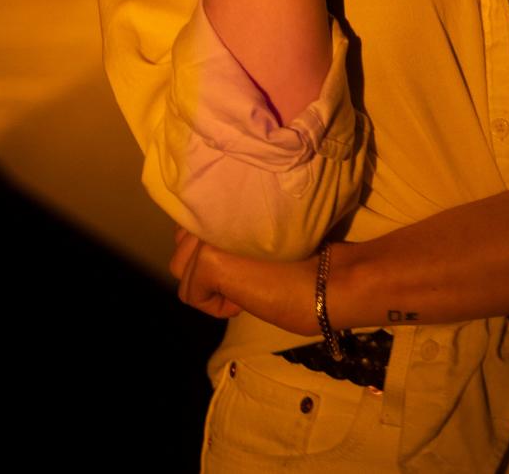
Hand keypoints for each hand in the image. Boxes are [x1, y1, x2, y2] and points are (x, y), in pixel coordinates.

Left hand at [169, 228, 318, 333]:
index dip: (211, 244)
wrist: (327, 280)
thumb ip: (238, 229)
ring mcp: (210, 235)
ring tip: (242, 284)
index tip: (243, 258)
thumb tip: (209, 247)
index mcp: (231, 202)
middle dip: (203, 264)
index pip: (196, 219)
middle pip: (182, 243)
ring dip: (207, 283)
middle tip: (242, 271)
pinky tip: (243, 301)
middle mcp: (217, 214)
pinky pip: (192, 294)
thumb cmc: (309, 261)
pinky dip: (216, 306)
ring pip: (181, 268)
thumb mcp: (267, 238)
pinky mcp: (209, 260)